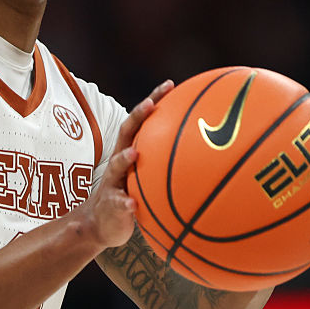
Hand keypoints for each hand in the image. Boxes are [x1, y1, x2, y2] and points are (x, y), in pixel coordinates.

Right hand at [80, 80, 174, 248]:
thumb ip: (167, 165)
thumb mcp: (148, 178)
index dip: (153, 100)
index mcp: (130, 151)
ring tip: (134, 154)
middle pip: (126, 133)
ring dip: (124, 159)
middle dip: (137, 116)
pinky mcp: (110, 206)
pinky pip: (117, 203)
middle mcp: (118, 161)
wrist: (100, 224)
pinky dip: (125, 203)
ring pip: (115, 166)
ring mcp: (112, 182)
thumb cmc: (131, 196)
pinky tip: (133, 205)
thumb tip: (208, 156)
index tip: (170, 84)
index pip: (141, 120)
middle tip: (150, 104)